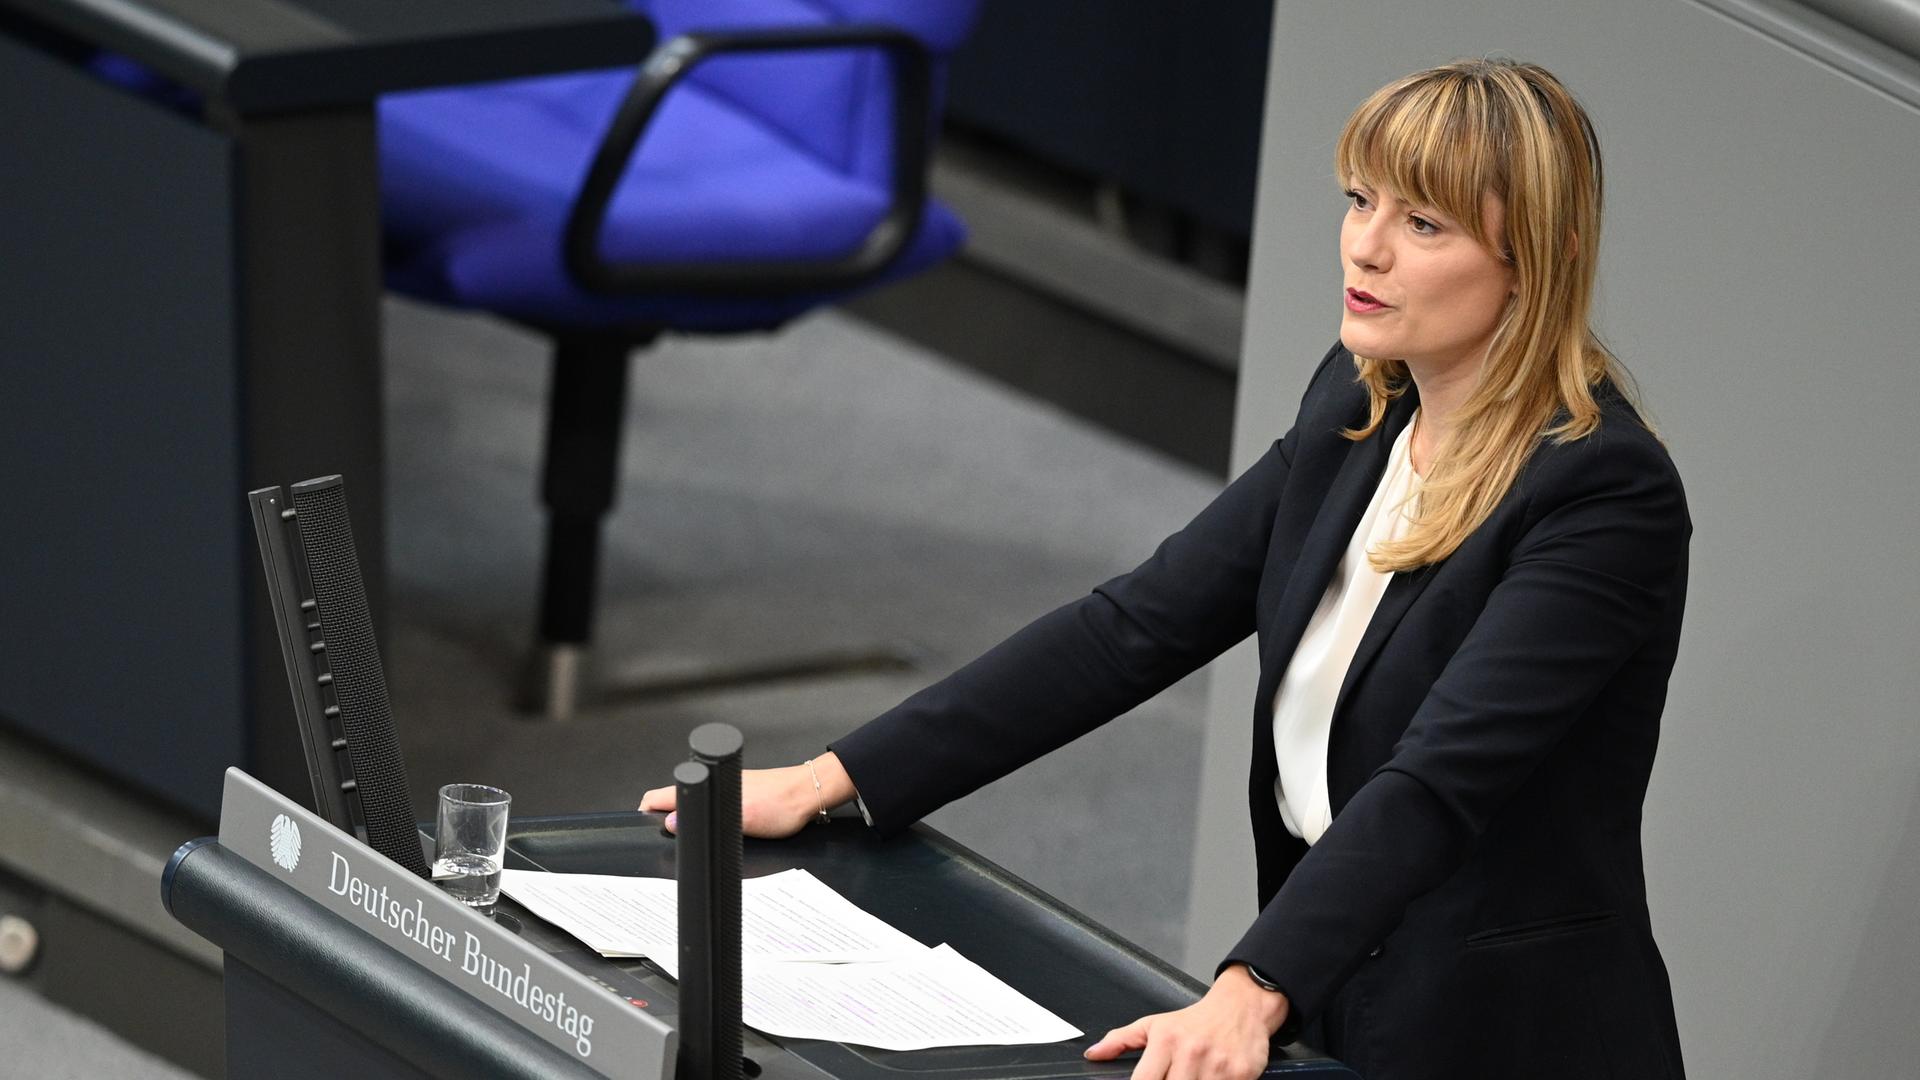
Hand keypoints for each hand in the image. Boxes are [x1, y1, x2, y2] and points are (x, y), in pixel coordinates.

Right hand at [637, 751, 854, 838]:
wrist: (809, 794)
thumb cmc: (781, 805)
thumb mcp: (742, 819)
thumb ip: (707, 822)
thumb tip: (672, 823)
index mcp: (707, 786)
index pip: (661, 795)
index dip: (646, 811)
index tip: (642, 829)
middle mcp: (712, 783)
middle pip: (673, 799)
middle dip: (662, 818)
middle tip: (664, 841)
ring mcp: (724, 789)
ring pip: (692, 802)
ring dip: (684, 817)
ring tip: (683, 839)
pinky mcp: (737, 794)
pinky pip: (709, 805)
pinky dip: (703, 816)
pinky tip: (710, 829)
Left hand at [1083, 964, 1287, 1079]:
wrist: (1242, 1005)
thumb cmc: (1196, 1019)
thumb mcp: (1155, 1024)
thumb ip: (1121, 1040)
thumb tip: (1094, 1054)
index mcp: (1166, 1041)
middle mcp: (1190, 1052)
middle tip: (1171, 1079)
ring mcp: (1217, 1065)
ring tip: (1190, 1078)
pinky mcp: (1241, 1074)